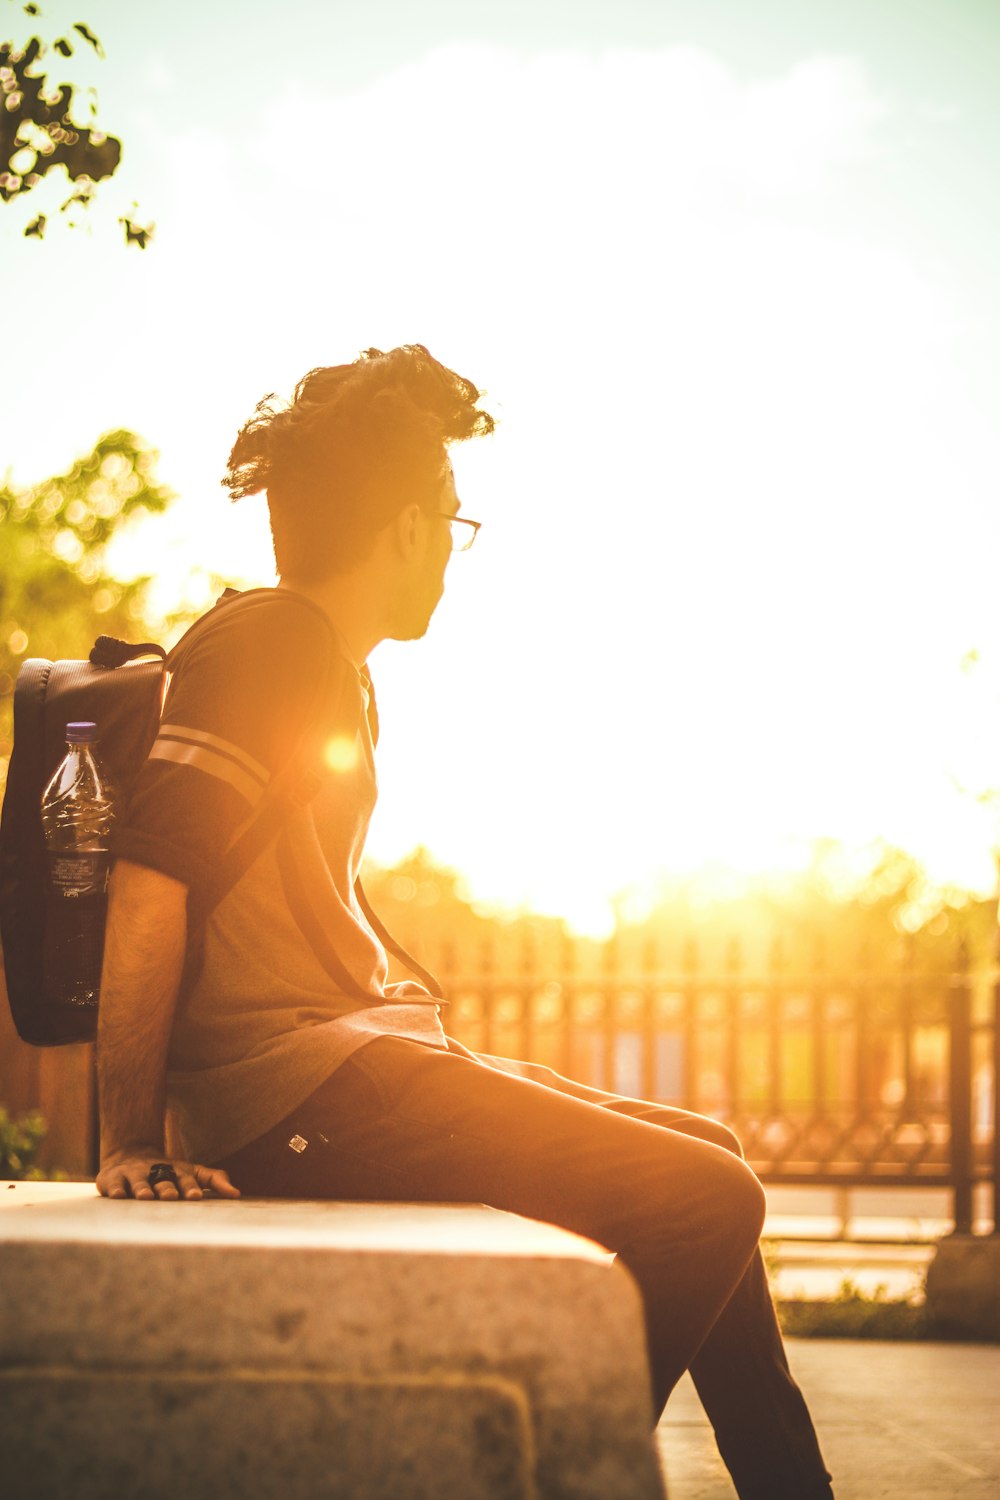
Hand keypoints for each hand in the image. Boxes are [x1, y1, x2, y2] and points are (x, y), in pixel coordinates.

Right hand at [97, 1147, 240, 1201]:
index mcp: (176, 1171)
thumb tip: (237, 1194)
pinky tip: (117, 1196)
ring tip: (146, 1197)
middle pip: (162, 1180)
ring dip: (142, 1189)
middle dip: (166, 1189)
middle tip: (171, 1196)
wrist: (130, 1154)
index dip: (190, 1188)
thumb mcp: (192, 1172)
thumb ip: (214, 1180)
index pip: (186, 1179)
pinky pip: (113, 1185)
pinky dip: (115, 1190)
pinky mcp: (112, 1179)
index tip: (195, 1197)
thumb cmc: (168, 1172)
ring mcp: (133, 1174)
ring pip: (138, 1182)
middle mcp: (155, 1171)